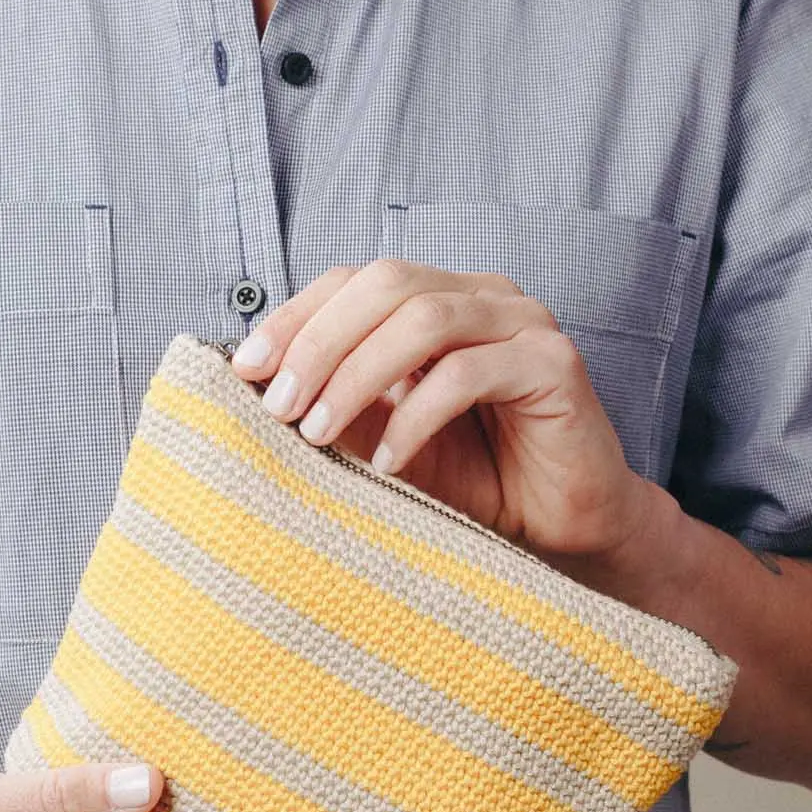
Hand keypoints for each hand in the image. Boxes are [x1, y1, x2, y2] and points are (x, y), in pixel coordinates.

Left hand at [229, 258, 672, 576]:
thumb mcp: (386, 438)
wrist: (566, 533)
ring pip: (424, 319)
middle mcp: (484, 296)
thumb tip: (258, 384)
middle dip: (319, 340)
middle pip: (386, 283)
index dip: (296, 315)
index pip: (356, 279)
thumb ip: (339, 402)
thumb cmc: (477, 480)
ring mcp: (523, 324)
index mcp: (442, 297)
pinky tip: (389, 462)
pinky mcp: (555, 364)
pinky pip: (467, 373)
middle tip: (279, 405)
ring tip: (319, 432)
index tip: (246, 367)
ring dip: (357, 375)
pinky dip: (415, 417)